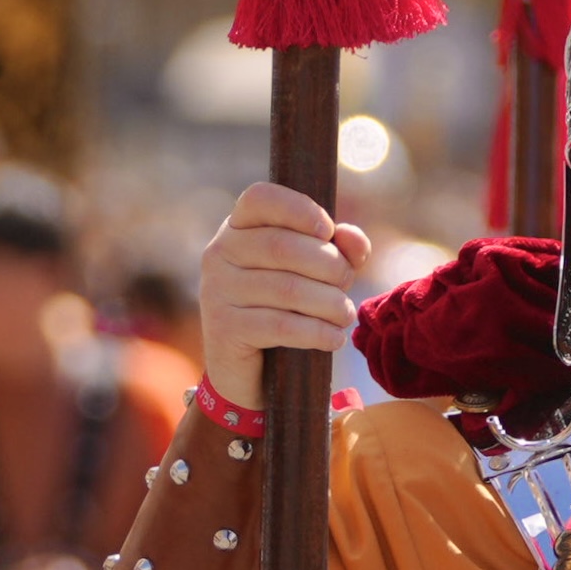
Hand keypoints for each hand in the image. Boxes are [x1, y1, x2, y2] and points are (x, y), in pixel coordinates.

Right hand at [197, 182, 371, 410]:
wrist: (248, 371)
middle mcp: (220, 253)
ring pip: (287, 288)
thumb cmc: (285, 309)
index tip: (328, 230)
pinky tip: (334, 338)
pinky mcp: (224, 328)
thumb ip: (337, 249)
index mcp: (238, 227)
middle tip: (348, 284)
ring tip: (345, 315)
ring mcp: (217, 290)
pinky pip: (280, 325)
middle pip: (282, 246)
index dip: (298, 208)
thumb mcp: (313, 274)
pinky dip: (317, 332)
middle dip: (329, 265)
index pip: (260, 198)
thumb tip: (353, 237)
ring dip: (329, 303)